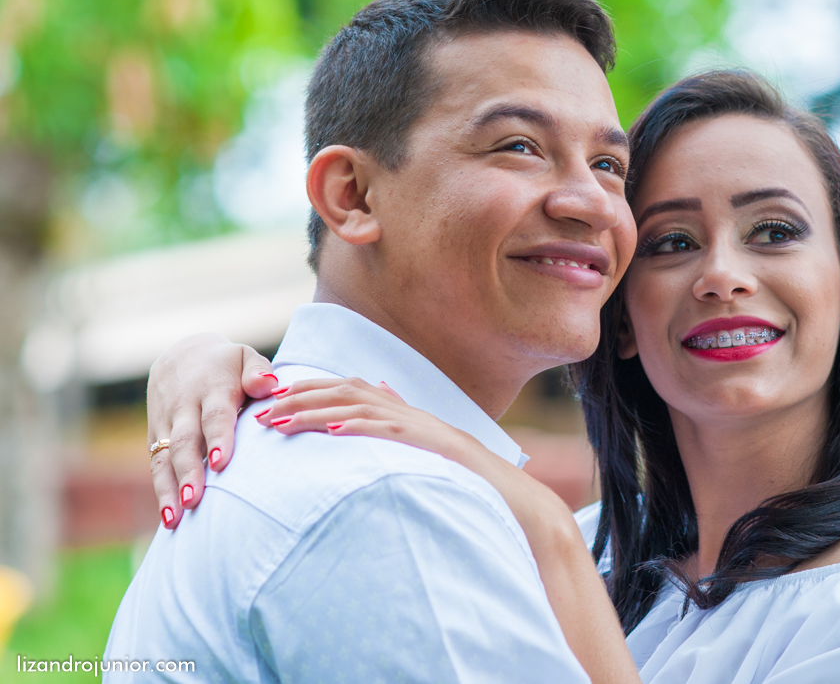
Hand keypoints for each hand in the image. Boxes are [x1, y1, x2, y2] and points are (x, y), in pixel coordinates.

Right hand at [147, 334, 276, 527]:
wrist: (180, 355)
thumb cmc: (226, 364)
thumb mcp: (244, 356)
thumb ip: (257, 371)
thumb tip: (268, 385)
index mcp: (212, 388)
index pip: (215, 415)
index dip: (218, 438)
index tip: (223, 462)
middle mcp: (185, 407)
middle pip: (185, 441)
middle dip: (189, 471)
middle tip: (195, 499)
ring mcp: (166, 424)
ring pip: (164, 457)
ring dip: (170, 488)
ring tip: (176, 518)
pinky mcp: (155, 436)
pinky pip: (156, 465)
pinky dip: (161, 490)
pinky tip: (169, 518)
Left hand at [261, 377, 639, 683]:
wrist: (519, 505)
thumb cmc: (472, 489)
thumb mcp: (431, 457)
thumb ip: (405, 428)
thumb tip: (382, 395)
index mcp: (409, 418)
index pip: (353, 391)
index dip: (314, 390)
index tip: (276, 398)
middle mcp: (414, 415)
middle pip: (350, 392)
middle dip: (304, 396)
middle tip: (264, 408)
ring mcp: (424, 428)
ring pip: (363, 408)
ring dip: (318, 411)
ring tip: (282, 420)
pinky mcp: (434, 445)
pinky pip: (392, 432)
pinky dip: (362, 427)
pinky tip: (334, 430)